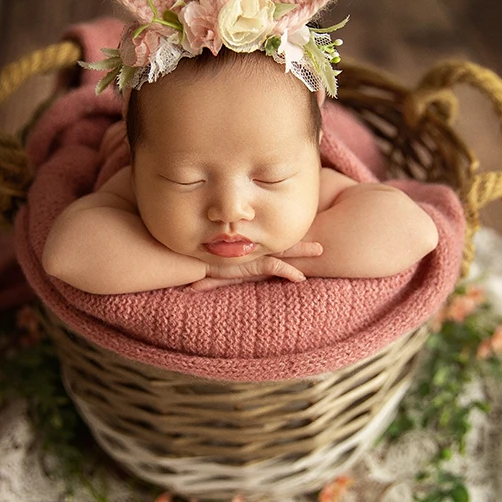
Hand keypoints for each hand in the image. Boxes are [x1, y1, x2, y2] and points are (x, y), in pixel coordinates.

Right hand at [187, 241, 321, 291]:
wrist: (180, 257)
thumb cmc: (192, 253)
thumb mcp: (211, 253)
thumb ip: (220, 248)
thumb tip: (219, 252)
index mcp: (246, 241)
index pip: (270, 233)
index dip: (286, 230)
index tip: (302, 223)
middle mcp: (250, 245)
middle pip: (281, 237)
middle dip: (301, 235)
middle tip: (322, 231)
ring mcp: (250, 254)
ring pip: (283, 249)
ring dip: (302, 250)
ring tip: (321, 249)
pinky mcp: (247, 265)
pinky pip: (272, 267)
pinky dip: (287, 272)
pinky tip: (300, 278)